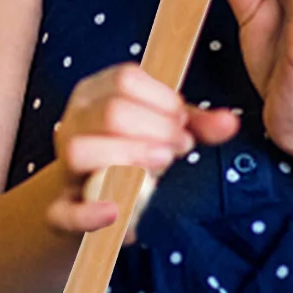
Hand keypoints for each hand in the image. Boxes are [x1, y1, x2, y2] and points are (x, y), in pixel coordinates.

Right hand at [48, 63, 239, 237]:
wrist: (93, 197)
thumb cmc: (133, 151)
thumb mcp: (165, 129)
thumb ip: (197, 124)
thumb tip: (231, 123)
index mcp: (96, 93)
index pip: (125, 79)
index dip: (163, 100)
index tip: (182, 123)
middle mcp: (73, 122)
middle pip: (110, 112)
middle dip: (155, 129)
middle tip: (179, 149)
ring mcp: (64, 166)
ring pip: (81, 150)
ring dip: (129, 157)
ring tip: (160, 166)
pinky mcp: (61, 210)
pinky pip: (64, 211)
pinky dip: (90, 213)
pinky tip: (116, 211)